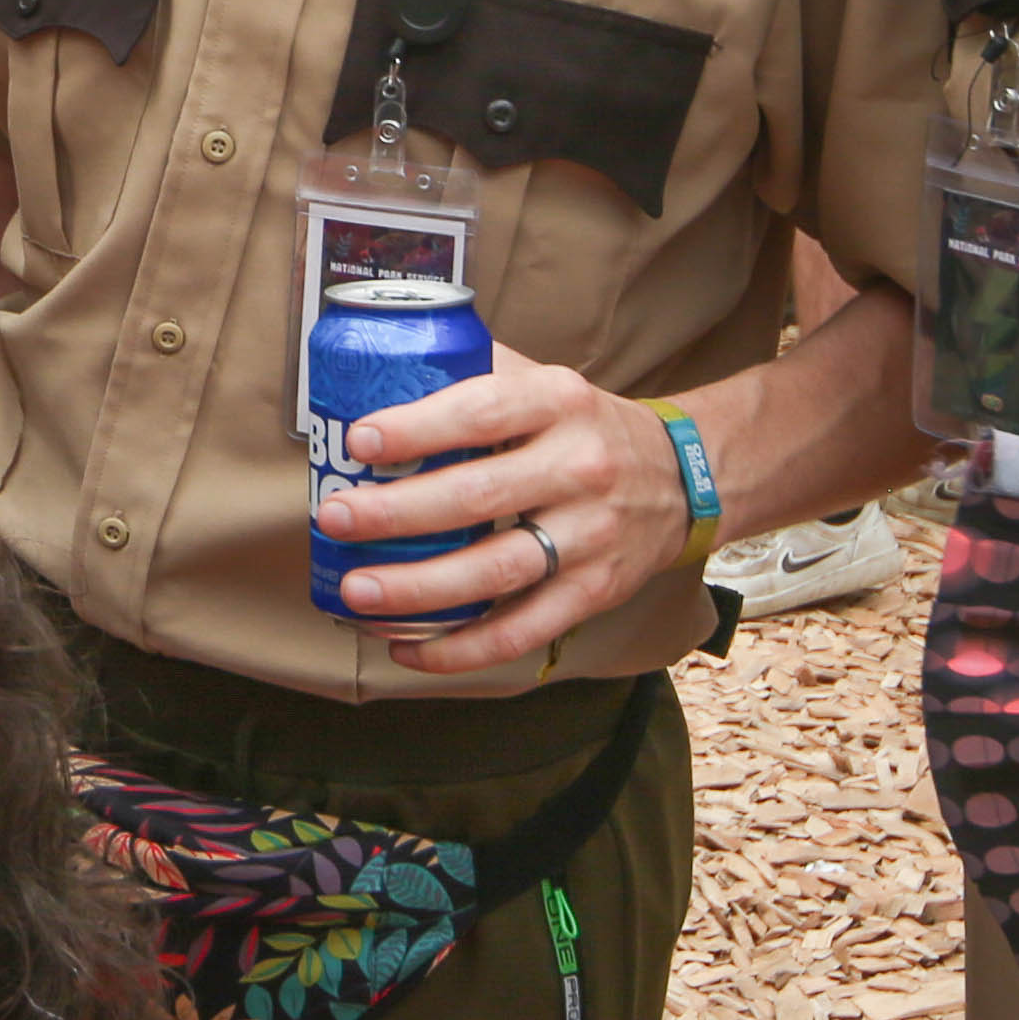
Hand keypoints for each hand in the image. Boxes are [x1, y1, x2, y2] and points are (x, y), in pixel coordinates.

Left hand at [321, 354, 693, 677]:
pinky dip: (461, 649)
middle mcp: (580, 467)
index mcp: (560, 403)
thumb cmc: (583, 427)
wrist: (683, 478)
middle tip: (335, 517)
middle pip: (478, 497)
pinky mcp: (594, 592)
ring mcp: (591, 535)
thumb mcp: (544, 384)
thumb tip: (376, 370)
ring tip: (355, 592)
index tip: (360, 441)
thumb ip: (475, 374)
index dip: (419, 429)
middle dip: (397, 513)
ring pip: (495, 572)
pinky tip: (407, 647)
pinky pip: (521, 630)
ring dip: (418, 588)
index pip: (483, 412)